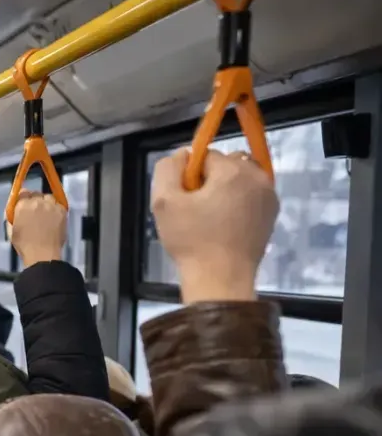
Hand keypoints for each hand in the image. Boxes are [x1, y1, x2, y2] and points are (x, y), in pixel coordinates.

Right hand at [9, 192, 67, 266]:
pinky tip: (53, 218)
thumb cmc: (24, 245)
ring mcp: (51, 205)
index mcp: (22, 206)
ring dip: (46, 203)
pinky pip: (58, 204)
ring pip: (48, 197)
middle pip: (36, 193)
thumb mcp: (11, 230)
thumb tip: (15, 210)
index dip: (23, 198)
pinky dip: (55, 209)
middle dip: (35, 200)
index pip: (23, 192)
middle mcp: (37, 201)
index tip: (24, 204)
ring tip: (46, 213)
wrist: (43, 254)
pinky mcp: (62, 211)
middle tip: (35, 211)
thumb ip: (12, 216)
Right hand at [152, 148, 277, 302]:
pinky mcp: (273, 213)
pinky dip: (239, 203)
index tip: (184, 200)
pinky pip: (252, 195)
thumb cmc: (191, 241)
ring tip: (212, 218)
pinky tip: (226, 225)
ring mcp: (269, 195)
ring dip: (226, 190)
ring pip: (241, 179)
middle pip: (227, 164)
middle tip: (197, 210)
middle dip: (210, 180)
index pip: (205, 156)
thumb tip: (182, 155)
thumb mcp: (164, 202)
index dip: (190, 176)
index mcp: (233, 170)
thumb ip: (168, 169)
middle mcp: (257, 176)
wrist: (221, 279)